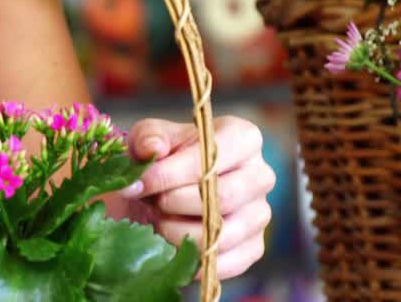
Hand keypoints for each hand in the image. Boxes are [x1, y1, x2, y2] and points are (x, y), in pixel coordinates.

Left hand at [121, 116, 275, 279]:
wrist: (164, 193)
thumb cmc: (162, 159)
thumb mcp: (148, 138)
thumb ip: (148, 138)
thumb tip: (153, 150)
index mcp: (243, 137)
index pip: (212, 159)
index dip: (171, 174)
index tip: (139, 185)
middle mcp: (261, 175)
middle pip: (222, 198)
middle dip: (174, 204)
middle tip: (150, 203)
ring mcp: (260, 215)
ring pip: (220, 234)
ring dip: (177, 232)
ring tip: (158, 221)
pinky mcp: (254, 248)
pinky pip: (221, 263)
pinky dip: (189, 259)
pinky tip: (170, 245)